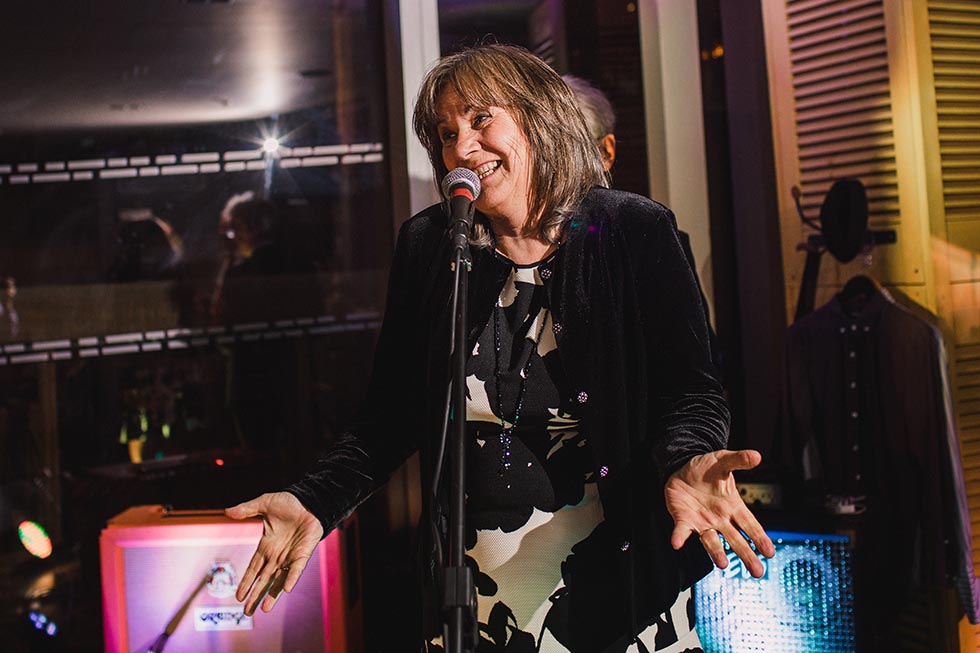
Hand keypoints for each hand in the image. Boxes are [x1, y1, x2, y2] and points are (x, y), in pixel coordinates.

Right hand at [225, 492, 323, 614]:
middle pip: (263, 580)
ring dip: (272, 594)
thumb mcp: (264, 504)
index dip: (246, 582)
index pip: (253, 569)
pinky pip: (296, 569)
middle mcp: (277, 556)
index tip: (238, 596)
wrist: (310, 500)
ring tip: (263, 610)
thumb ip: (246, 509)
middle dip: (255, 595)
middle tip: (247, 613)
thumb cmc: (289, 503)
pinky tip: (286, 590)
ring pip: (278, 580)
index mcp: (266, 547)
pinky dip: (291, 578)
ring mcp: (290, 556)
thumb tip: (226, 511)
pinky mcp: (303, 554)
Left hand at [665, 449, 774, 577]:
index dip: (759, 537)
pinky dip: (679, 537)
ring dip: (716, 552)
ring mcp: (702, 522)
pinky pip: (682, 531)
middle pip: (736, 540)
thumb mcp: (722, 460)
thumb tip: (757, 455)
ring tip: (723, 564)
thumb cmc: (706, 468)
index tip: (770, 552)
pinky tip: (677, 543)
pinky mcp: (684, 520)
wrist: (681, 467)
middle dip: (746, 555)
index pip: (750, 524)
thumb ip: (738, 460)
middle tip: (757, 572)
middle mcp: (720, 519)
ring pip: (711, 541)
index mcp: (732, 506)